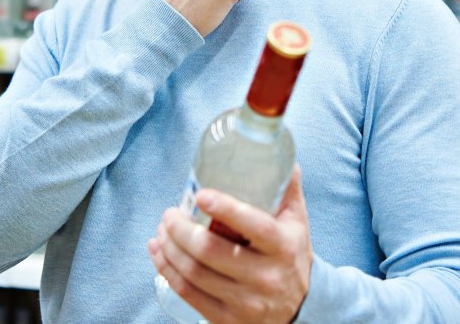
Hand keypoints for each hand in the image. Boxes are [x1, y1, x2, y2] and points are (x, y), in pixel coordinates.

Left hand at [149, 166, 312, 323]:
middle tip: (169, 213)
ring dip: (169, 248)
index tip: (201, 194)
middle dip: (180, 229)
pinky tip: (158, 253)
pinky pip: (188, 293)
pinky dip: (166, 270)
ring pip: (194, 273)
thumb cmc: (291, 255)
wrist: (301, 308)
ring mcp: (246, 302)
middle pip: (211, 251)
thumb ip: (286, 187)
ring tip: (162, 230)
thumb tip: (277, 153)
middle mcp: (266, 277)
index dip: (226, 209)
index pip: (255, 225)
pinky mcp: (227, 320)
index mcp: (283, 246)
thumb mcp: (297, 221)